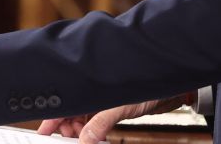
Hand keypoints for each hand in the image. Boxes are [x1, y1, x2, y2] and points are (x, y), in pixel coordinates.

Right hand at [37, 94, 189, 143]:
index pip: (65, 102)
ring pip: (83, 119)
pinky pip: (95, 122)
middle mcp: (95, 91)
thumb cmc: (151, 83)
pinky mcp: (114, 107)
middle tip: (70, 139)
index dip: (52, 118)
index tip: (44, 132)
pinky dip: (92, 132)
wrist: (176, 83)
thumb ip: (101, 123)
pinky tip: (95, 139)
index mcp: (91, 84)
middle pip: (71, 112)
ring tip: (83, 140)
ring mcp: (104, 100)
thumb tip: (85, 140)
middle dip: (67, 128)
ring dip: (80, 132)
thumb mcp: (122, 106)